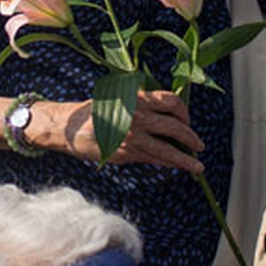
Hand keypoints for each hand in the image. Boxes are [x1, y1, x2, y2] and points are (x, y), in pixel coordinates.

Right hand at [32, 89, 204, 172]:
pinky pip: (153, 159)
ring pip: (167, 149)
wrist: (67, 127)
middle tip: (198, 145)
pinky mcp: (125, 154)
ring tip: (197, 166)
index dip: (184, 112)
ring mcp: (132, 137)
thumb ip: (141, 104)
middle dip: (191, 138)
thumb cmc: (93, 110)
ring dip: (185, 159)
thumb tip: (166, 115)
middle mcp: (138, 117)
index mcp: (137, 98)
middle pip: (175, 127)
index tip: (188, 120)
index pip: (171, 101)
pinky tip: (175, 166)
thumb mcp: (119, 98)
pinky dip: (167, 163)